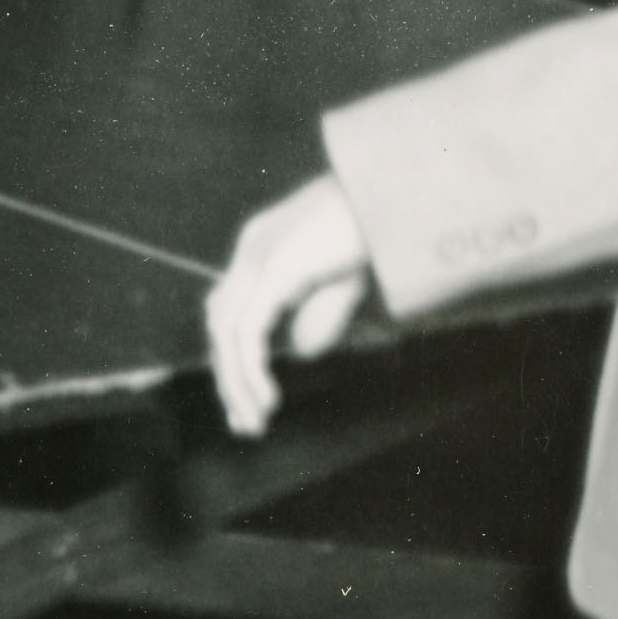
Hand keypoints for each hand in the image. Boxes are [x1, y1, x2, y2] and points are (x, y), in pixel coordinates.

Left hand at [204, 174, 376, 439]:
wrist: (397, 195)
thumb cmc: (380, 232)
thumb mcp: (344, 285)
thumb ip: (319, 315)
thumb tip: (297, 350)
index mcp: (265, 244)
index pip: (230, 305)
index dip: (234, 354)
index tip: (249, 400)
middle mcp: (253, 247)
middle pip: (220, 320)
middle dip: (228, 374)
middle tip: (245, 423)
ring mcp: (259, 255)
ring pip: (226, 332)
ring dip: (236, 382)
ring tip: (255, 421)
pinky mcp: (274, 270)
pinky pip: (246, 332)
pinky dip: (250, 371)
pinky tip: (266, 400)